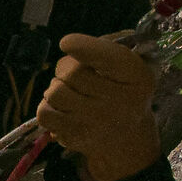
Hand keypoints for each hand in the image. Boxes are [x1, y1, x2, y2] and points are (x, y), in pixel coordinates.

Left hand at [37, 32, 161, 180]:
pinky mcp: (75, 137)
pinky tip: (61, 107)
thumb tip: (72, 43)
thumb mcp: (131, 64)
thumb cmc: (124, 91)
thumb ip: (109, 46)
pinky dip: (47, 105)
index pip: (105, 58)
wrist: (126, 138)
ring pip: (55, 92)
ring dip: (56, 86)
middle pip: (71, 73)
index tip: (67, 43)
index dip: (82, 47)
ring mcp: (95, 123)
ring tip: (69, 90)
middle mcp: (119, 102)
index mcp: (136, 76)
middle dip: (65, 66)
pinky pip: (45, 112)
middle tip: (72, 72)